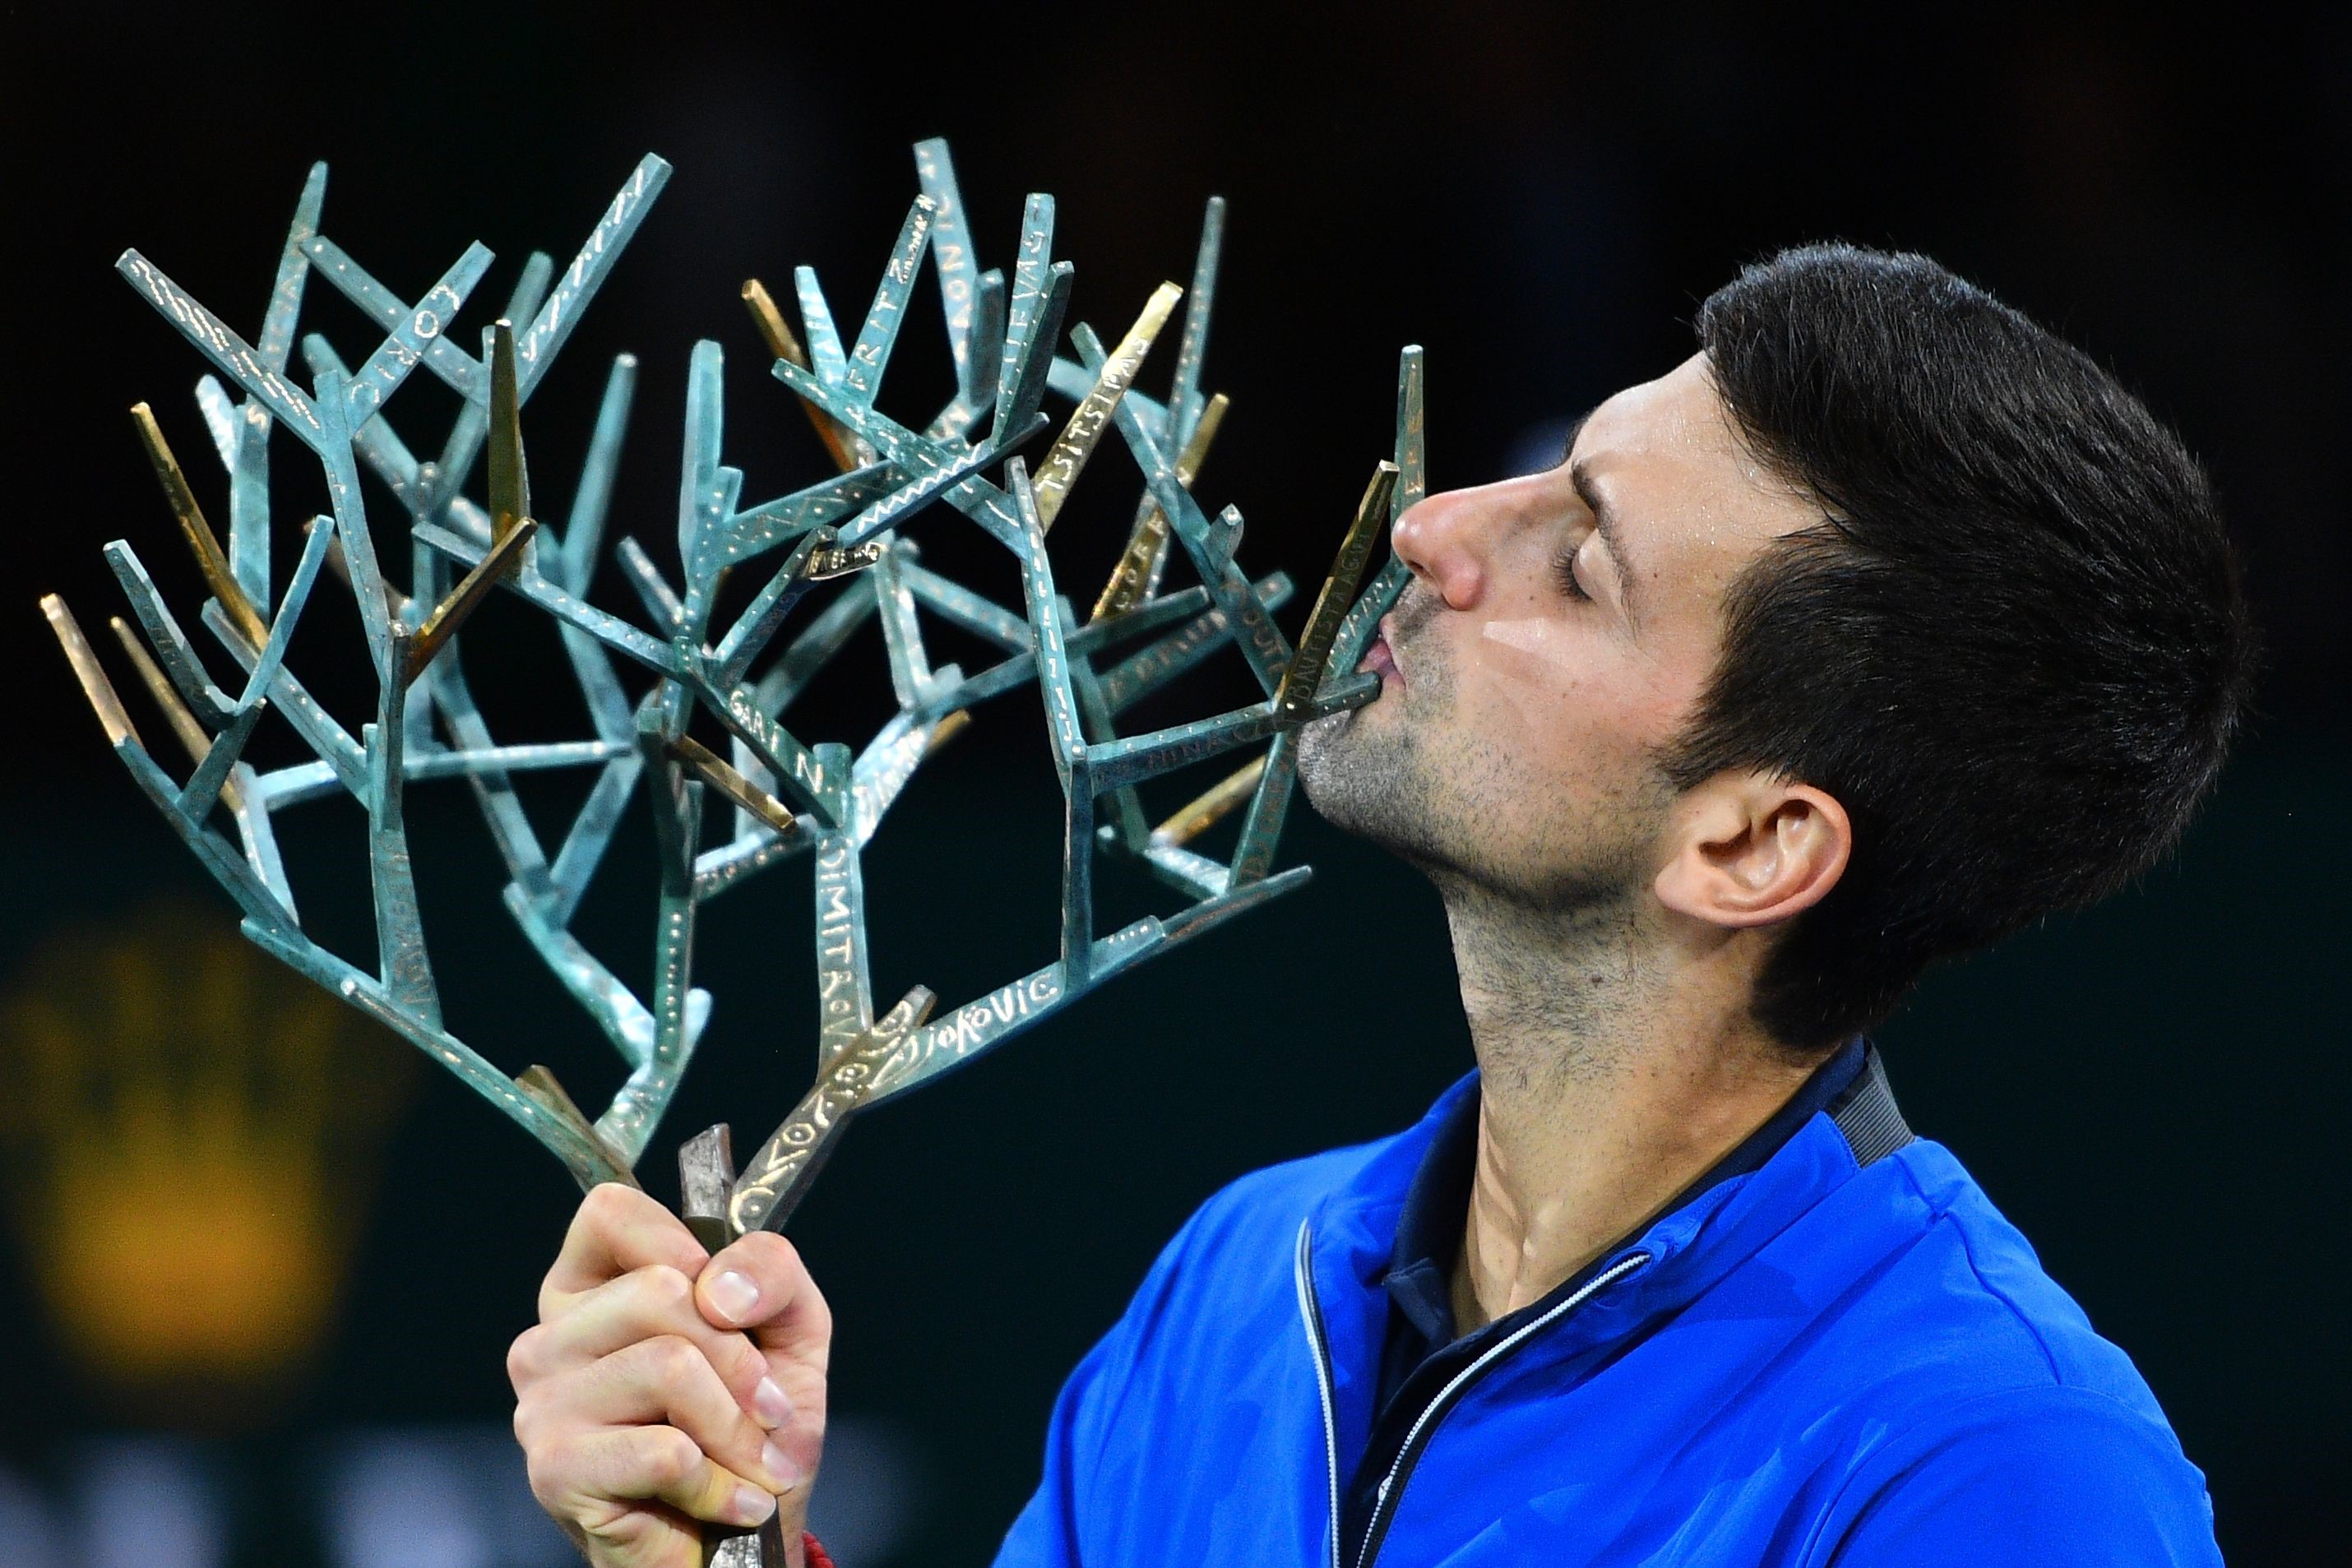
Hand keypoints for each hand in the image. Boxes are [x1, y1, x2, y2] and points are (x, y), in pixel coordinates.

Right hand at [510, 1183, 829, 1567]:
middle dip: (741, 1360)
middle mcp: (550, 1337)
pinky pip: (667, 1451)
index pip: (608, 1211)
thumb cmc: (754, 1430)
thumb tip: (718, 1287)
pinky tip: (727, 1501)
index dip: (684, 1246)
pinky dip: (721, 1484)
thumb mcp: (789, 1327)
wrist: (744, 1545)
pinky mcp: (556, 1469)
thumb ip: (771, 1270)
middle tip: (767, 1412)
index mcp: (591, 1288)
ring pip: (669, 1366)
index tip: (730, 1307)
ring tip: (752, 1463)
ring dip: (738, 1429)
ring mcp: (542, 1404)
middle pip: (661, 1291)